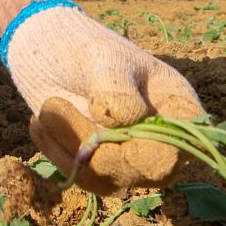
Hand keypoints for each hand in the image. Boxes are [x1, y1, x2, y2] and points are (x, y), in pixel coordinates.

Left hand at [4, 2, 203, 194]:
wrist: (49, 52)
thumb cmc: (84, 47)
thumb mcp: (101, 56)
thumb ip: (115, 88)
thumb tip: (127, 124)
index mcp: (179, 107)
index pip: (186, 143)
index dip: (156, 147)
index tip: (107, 122)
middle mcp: (164, 139)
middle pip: (152, 170)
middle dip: (101, 147)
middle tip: (55, 105)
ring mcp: (134, 157)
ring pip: (112, 177)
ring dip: (70, 146)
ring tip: (47, 107)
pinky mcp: (103, 168)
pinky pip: (85, 178)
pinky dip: (57, 154)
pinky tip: (39, 123)